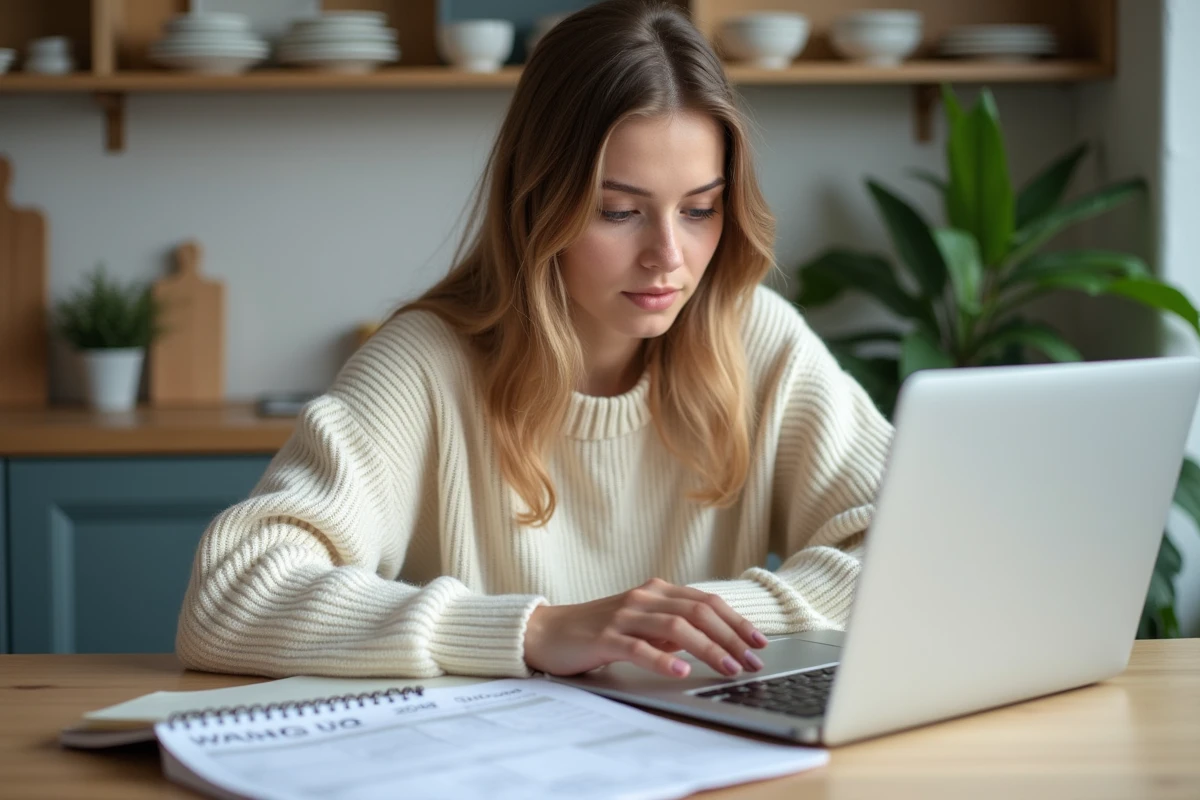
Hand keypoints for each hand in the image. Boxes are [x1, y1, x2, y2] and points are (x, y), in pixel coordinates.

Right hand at [523, 578, 768, 677]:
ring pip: (676, 627)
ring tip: (728, 668)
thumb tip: (714, 642)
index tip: (759, 642)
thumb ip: (673, 628)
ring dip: (708, 648)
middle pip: (699, 612)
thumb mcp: (642, 625)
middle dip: (731, 637)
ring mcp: (624, 616)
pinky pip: (639, 647)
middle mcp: (644, 598)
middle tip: (752, 661)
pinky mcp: (605, 637)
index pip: (707, 602)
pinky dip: (663, 658)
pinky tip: (681, 670)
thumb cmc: (599, 631)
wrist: (548, 632)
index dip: (736, 621)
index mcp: (657, 592)